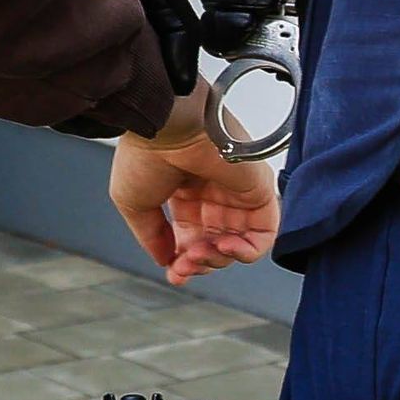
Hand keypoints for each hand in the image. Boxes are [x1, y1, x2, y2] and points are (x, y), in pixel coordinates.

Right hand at [110, 88, 279, 284]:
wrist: (166, 126)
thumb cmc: (145, 155)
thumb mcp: (134, 204)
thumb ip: (151, 236)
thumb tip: (165, 260)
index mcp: (184, 195)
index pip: (192, 238)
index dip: (183, 261)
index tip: (174, 273)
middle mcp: (213, 195)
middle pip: (215, 245)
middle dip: (199, 263)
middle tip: (184, 264)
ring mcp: (237, 193)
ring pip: (239, 244)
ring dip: (219, 260)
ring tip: (200, 254)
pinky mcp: (259, 191)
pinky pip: (265, 233)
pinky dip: (247, 251)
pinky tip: (224, 248)